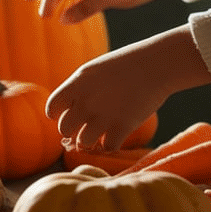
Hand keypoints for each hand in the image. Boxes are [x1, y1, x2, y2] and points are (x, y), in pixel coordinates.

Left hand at [48, 26, 210, 150]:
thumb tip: (67, 115)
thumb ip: (78, 90)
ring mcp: (104, 115)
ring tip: (100, 133)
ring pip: (83, 143)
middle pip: (64, 129)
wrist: (158, 64)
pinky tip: (117, 134)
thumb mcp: (95, 70)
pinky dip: (111, 144)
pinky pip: (108, 147)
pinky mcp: (123, 126)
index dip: (58, 114)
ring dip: (90, 141)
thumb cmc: (126, 65)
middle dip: (72, 131)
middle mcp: (87, 100)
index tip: (70, 112)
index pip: (52, 108)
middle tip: (85, 125)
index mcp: (77, 83)